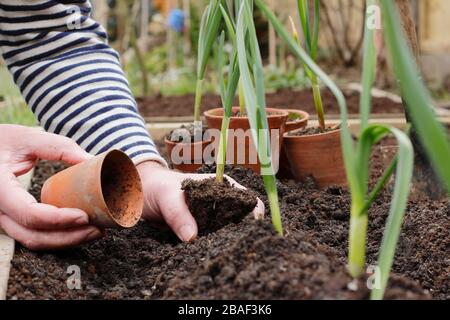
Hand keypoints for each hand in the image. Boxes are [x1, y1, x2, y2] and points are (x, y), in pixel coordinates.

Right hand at [0, 125, 102, 249]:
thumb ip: (60, 147)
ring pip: (33, 241)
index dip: (59, 219)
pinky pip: (33, 235)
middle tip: (98, 229)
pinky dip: (57, 237)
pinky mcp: (11, 219)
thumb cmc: (1, 141)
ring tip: (94, 231)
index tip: (85, 216)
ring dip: (65, 241)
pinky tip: (78, 229)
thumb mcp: (27, 138)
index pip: (29, 214)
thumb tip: (93, 161)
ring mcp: (2, 217)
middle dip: (69, 237)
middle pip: (33, 236)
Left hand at [137, 161, 264, 241]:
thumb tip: (192, 238)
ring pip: (226, 232)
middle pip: (240, 218)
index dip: (254, 212)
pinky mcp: (200, 230)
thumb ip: (179, 215)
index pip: (246, 198)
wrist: (141, 194)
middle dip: (241, 231)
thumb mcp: (167, 197)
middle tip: (236, 244)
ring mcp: (210, 218)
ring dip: (226, 241)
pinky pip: (211, 240)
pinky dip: (211, 247)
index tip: (253, 226)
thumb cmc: (158, 186)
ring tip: (224, 252)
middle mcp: (219, 202)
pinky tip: (209, 253)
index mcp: (220, 186)